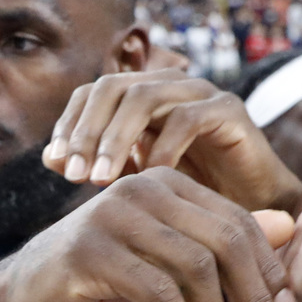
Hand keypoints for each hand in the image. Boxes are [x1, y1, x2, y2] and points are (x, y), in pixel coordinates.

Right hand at [0, 169, 297, 301]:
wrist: (26, 294)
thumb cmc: (104, 275)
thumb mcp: (168, 258)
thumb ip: (221, 241)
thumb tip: (289, 228)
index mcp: (166, 182)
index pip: (237, 221)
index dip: (267, 270)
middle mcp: (142, 188)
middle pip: (224, 240)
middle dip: (252, 296)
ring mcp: (113, 215)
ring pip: (194, 268)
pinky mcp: (91, 251)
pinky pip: (158, 293)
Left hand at [41, 69, 301, 212]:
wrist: (251, 215)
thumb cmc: (189, 200)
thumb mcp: (135, 183)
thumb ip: (98, 166)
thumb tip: (51, 158)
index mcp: (142, 96)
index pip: (92, 92)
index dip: (70, 123)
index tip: (55, 164)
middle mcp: (168, 86)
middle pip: (112, 87)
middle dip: (87, 130)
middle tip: (74, 173)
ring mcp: (201, 94)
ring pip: (144, 96)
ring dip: (116, 137)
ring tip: (100, 179)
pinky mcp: (231, 111)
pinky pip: (188, 118)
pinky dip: (163, 146)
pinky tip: (149, 178)